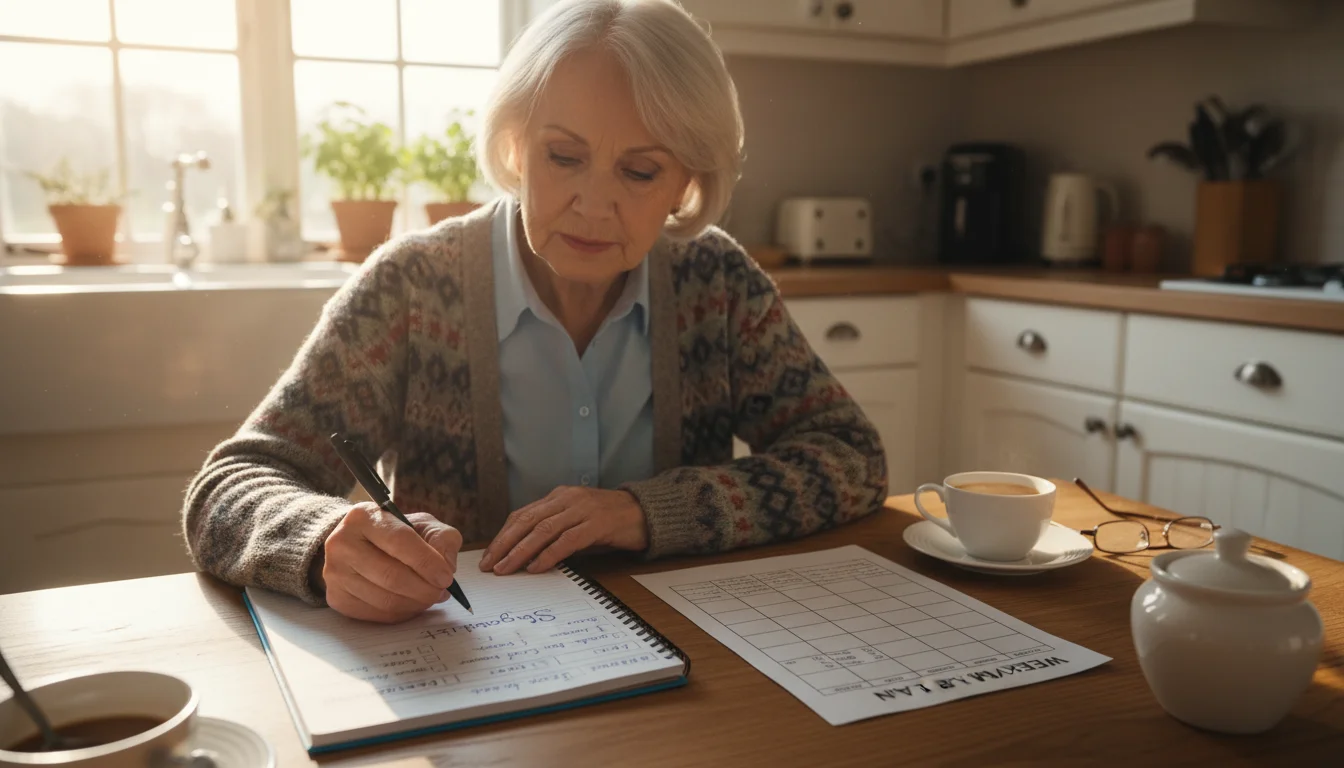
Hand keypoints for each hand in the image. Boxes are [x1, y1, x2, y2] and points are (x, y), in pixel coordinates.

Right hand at [320, 502, 462, 622]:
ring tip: (430, 597)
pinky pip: (376, 614)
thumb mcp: (422, 524)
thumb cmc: (395, 534)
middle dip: (424, 589)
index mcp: (364, 516)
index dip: (427, 562)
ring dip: (415, 603)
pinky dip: (401, 613)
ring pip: (384, 599)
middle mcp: (342, 542)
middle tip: (441, 592)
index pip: (400, 541)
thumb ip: (441, 538)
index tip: (446, 577)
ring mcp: (335, 572)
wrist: (359, 546)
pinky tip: (411, 604)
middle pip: (391, 576)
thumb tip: (445, 567)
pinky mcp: (336, 597)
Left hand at [479, 487, 647, 574]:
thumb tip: (525, 556)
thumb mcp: (577, 520)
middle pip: (527, 521)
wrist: (646, 513)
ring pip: (543, 530)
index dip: (503, 535)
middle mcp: (568, 498)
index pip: (523, 514)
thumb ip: (554, 531)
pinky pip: (567, 540)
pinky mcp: (598, 524)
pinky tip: (536, 567)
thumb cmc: (610, 520)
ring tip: (506, 569)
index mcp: (559, 496)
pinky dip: (549, 554)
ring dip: (520, 551)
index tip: (489, 555)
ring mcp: (583, 509)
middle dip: (505, 544)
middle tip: (490, 564)